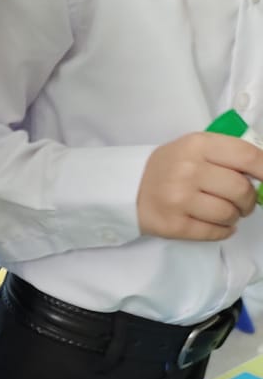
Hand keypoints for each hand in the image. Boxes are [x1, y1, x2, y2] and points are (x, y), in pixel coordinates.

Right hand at [137, 132, 262, 241]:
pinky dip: (223, 231)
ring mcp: (179, 200)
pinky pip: (212, 232)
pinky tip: (221, 226)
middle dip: (249, 200)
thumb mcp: (194, 148)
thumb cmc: (170, 167)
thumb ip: (226, 155)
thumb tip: (262, 175)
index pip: (247, 156)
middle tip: (244, 203)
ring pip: (227, 213)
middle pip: (240, 189)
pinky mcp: (173, 225)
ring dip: (234, 216)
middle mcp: (189, 171)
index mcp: (198, 145)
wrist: (130, 189)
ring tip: (228, 214)